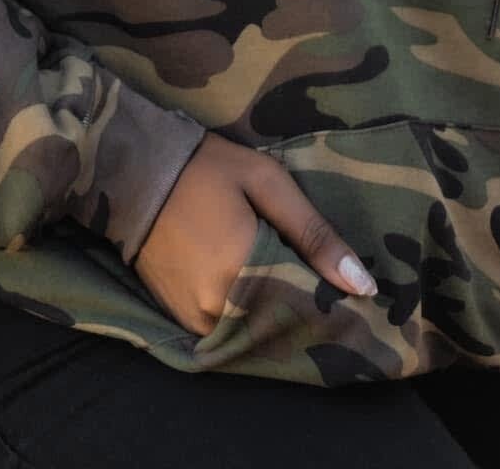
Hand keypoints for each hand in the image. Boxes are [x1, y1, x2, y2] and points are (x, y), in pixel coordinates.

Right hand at [135, 131, 376, 336]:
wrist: (135, 171)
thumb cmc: (207, 169)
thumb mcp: (268, 184)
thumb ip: (315, 235)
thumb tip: (364, 286)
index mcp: (243, 274)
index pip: (305, 309)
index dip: (330, 302)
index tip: (353, 293)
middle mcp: (218, 309)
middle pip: (280, 323)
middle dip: (304, 307)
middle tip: (323, 283)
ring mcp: (195, 320)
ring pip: (254, 331)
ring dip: (275, 313)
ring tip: (292, 283)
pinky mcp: (180, 320)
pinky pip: (228, 330)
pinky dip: (246, 316)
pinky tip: (258, 290)